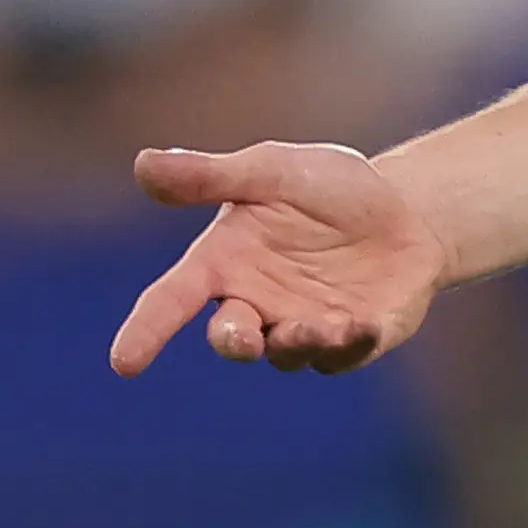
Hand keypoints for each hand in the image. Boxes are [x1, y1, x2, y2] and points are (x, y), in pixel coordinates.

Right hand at [109, 143, 450, 377]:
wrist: (404, 208)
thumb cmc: (325, 188)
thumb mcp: (272, 172)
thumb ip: (212, 176)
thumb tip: (144, 163)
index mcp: (224, 264)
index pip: (172, 300)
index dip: (146, 330)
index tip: (123, 363)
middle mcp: (258, 304)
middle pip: (231, 337)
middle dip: (232, 341)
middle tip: (239, 335)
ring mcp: (306, 326)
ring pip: (288, 352)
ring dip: (297, 342)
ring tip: (315, 324)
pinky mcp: (358, 337)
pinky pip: (348, 352)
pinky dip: (352, 345)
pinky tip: (361, 326)